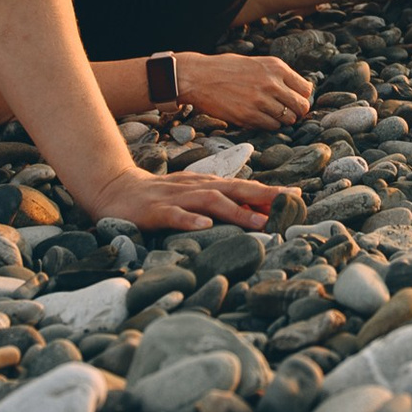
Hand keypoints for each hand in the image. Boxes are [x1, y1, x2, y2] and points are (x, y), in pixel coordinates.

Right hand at [89, 167, 281, 232]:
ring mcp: (174, 198)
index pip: (241, 186)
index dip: (268, 190)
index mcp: (204, 185)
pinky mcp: (154, 211)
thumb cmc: (158, 197)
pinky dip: (190, 220)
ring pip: (209, 201)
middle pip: (233, 188)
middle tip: (289, 203)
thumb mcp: (190, 196)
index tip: (297, 196)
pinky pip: (174, 215)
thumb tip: (254, 212)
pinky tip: (205, 227)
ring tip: (259, 221)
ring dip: (236, 211)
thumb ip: (218, 202)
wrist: (114, 190)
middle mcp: (193, 188)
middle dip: (262, 195)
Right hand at [173, 52, 313, 129]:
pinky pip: (271, 126)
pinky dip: (269, 125)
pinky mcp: (248, 116)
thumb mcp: (256, 63)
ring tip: (270, 115)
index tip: (294, 100)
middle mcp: (272, 83)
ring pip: (288, 119)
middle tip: (288, 113)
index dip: (302, 97)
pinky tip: (259, 118)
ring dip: (282, 120)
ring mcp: (261, 101)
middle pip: (301, 106)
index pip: (306, 89)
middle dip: (297, 111)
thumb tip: (298, 91)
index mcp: (276, 67)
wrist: (199, 77)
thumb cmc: (226, 69)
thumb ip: (277, 75)